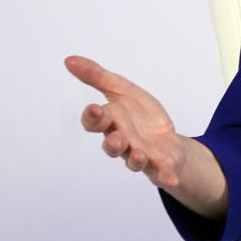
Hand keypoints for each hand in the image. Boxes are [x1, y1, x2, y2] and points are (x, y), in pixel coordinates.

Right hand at [67, 55, 185, 189]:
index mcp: (112, 122)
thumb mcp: (123, 90)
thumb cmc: (141, 116)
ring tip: (139, 155)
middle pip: (112, 144)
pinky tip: (171, 180)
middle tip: (115, 139)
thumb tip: (69, 60)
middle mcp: (123, 141)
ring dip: (135, 159)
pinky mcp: (160, 165)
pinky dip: (166, 177)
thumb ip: (97, 77)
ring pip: (133, 160)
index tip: (94, 110)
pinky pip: (161, 173)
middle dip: (113, 142)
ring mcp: (141, 155)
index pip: (96, 122)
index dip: (93, 117)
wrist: (167, 139)